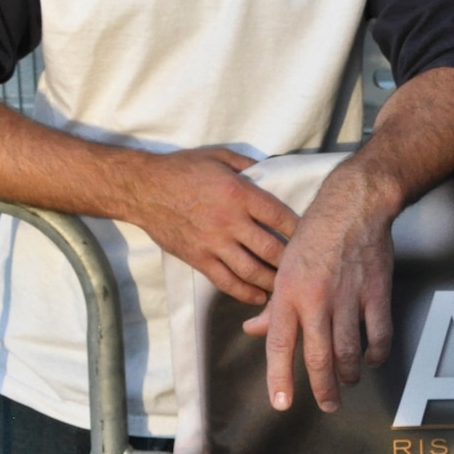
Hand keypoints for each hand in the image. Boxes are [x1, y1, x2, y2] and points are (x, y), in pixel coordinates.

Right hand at [121, 148, 298, 305]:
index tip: (311, 237)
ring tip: (287, 285)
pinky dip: (245, 292)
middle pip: (271, 249)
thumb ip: (249, 165)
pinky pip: (226, 281)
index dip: (300, 229)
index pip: (280, 217)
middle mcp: (230, 222)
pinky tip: (258, 297)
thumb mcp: (220, 156)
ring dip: (273, 280)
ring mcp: (213, 244)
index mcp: (240, 194)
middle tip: (304, 267)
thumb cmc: (182, 169)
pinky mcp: (198, 259)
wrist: (143, 188)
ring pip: (252, 270)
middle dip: (291, 261)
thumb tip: (272, 171)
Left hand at [242, 159, 398, 412]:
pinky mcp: (376, 292)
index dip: (279, 378)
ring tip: (347, 382)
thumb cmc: (315, 235)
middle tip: (328, 405)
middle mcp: (316, 300)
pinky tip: (371, 359)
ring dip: (348, 374)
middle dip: (323, 389)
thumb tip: (254, 330)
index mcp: (289, 294)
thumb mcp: (285, 267)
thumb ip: (273, 306)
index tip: (281, 403)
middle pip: (318, 357)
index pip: (280, 345)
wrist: (354, 206)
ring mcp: (348, 297)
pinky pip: (378, 334)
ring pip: (349, 351)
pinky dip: (376, 353)